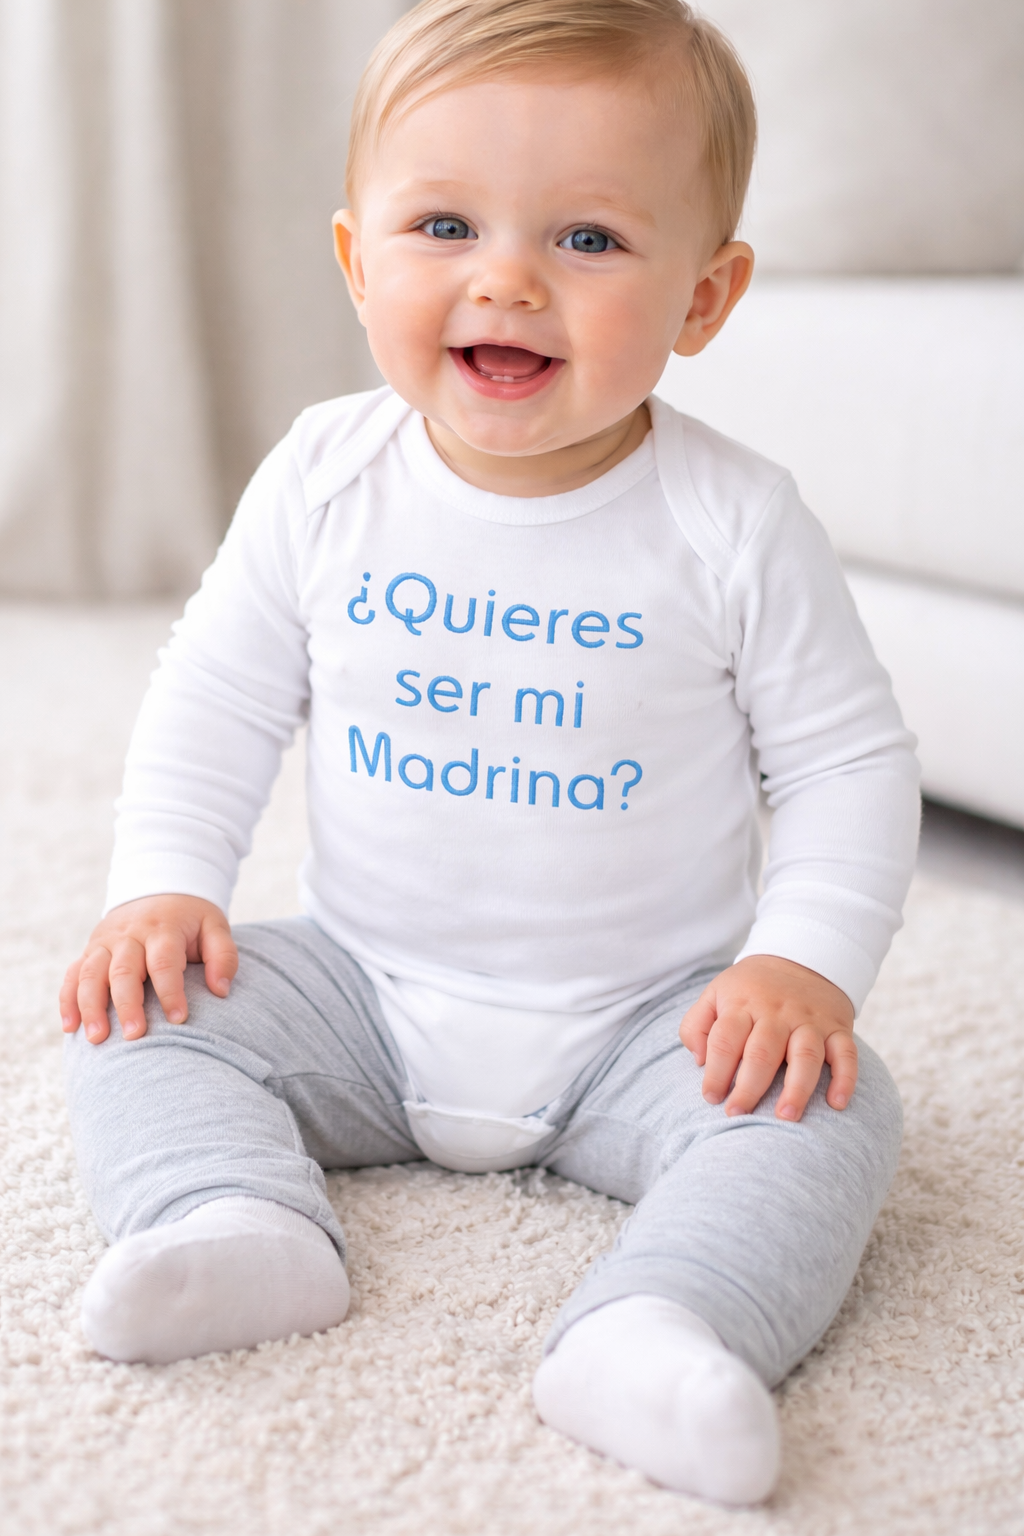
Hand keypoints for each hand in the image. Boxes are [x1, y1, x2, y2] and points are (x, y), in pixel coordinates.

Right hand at [60, 895, 236, 1044]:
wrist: (159, 887)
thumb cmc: (191, 918)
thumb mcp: (215, 927)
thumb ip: (223, 957)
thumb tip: (221, 990)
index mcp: (163, 929)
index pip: (164, 962)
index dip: (171, 991)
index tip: (178, 1019)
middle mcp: (129, 935)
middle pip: (124, 971)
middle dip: (128, 1005)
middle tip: (135, 1036)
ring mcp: (105, 942)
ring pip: (91, 973)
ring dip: (91, 1006)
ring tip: (97, 1038)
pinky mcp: (90, 949)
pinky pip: (72, 974)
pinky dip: (68, 1000)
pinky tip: (70, 1028)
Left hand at [680, 955, 855, 1121]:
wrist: (801, 957)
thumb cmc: (751, 988)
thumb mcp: (716, 993)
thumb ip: (697, 1024)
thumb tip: (699, 1060)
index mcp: (742, 1005)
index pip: (725, 1041)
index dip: (716, 1072)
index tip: (711, 1098)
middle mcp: (777, 1013)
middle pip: (762, 1053)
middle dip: (749, 1088)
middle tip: (737, 1116)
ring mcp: (810, 1021)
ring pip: (805, 1055)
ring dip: (797, 1088)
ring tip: (785, 1117)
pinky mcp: (838, 1028)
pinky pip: (846, 1054)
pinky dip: (845, 1078)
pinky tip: (837, 1103)